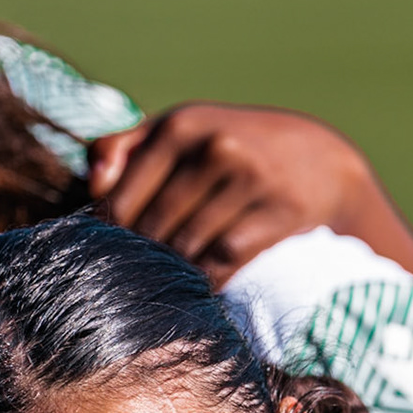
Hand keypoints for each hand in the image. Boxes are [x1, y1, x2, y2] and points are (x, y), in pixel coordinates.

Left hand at [86, 102, 412, 284]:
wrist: (319, 158)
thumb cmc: (232, 146)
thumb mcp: (182, 130)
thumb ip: (124, 148)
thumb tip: (92, 186)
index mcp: (179, 126)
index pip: (119, 202)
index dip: (109, 238)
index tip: (109, 256)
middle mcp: (214, 147)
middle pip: (151, 230)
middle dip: (141, 258)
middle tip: (137, 279)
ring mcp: (250, 179)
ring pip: (187, 249)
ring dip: (174, 273)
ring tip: (167, 284)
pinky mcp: (280, 212)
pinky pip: (225, 262)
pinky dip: (208, 280)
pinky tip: (202, 286)